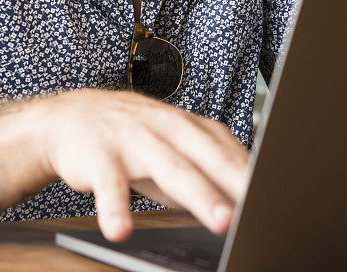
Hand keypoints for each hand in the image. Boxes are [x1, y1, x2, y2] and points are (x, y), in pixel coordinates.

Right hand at [39, 89, 248, 242]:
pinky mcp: (99, 155)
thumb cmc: (130, 137)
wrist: (70, 116)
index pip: (227, 149)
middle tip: (260, 205)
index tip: (276, 194)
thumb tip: (245, 200)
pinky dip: (115, 207)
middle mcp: (164, 127)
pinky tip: (120, 230)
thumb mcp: (170, 148)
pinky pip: (109, 184)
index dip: (251, 172)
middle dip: (235, 180)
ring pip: (168, 166)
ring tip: (220, 220)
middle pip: (206, 155)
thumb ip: (204, 171)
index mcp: (186, 125)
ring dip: (197, 193)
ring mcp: (132, 138)